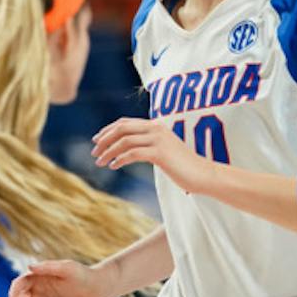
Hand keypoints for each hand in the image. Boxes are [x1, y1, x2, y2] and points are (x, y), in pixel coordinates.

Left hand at [92, 117, 210, 193]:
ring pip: (124, 141)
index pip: (125, 122)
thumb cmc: (183, 165)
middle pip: (121, 129)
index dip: (108, 130)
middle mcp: (156, 128)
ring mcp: (158, 140)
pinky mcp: (160, 153)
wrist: (203, 174)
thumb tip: (130, 149)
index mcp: (155, 125)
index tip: (96, 140)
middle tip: (94, 152)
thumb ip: (148, 145)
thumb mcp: (164, 150)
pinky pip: (133, 153)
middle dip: (104, 140)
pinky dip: (120, 159)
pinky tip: (113, 166)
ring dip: (108, 151)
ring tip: (100, 162)